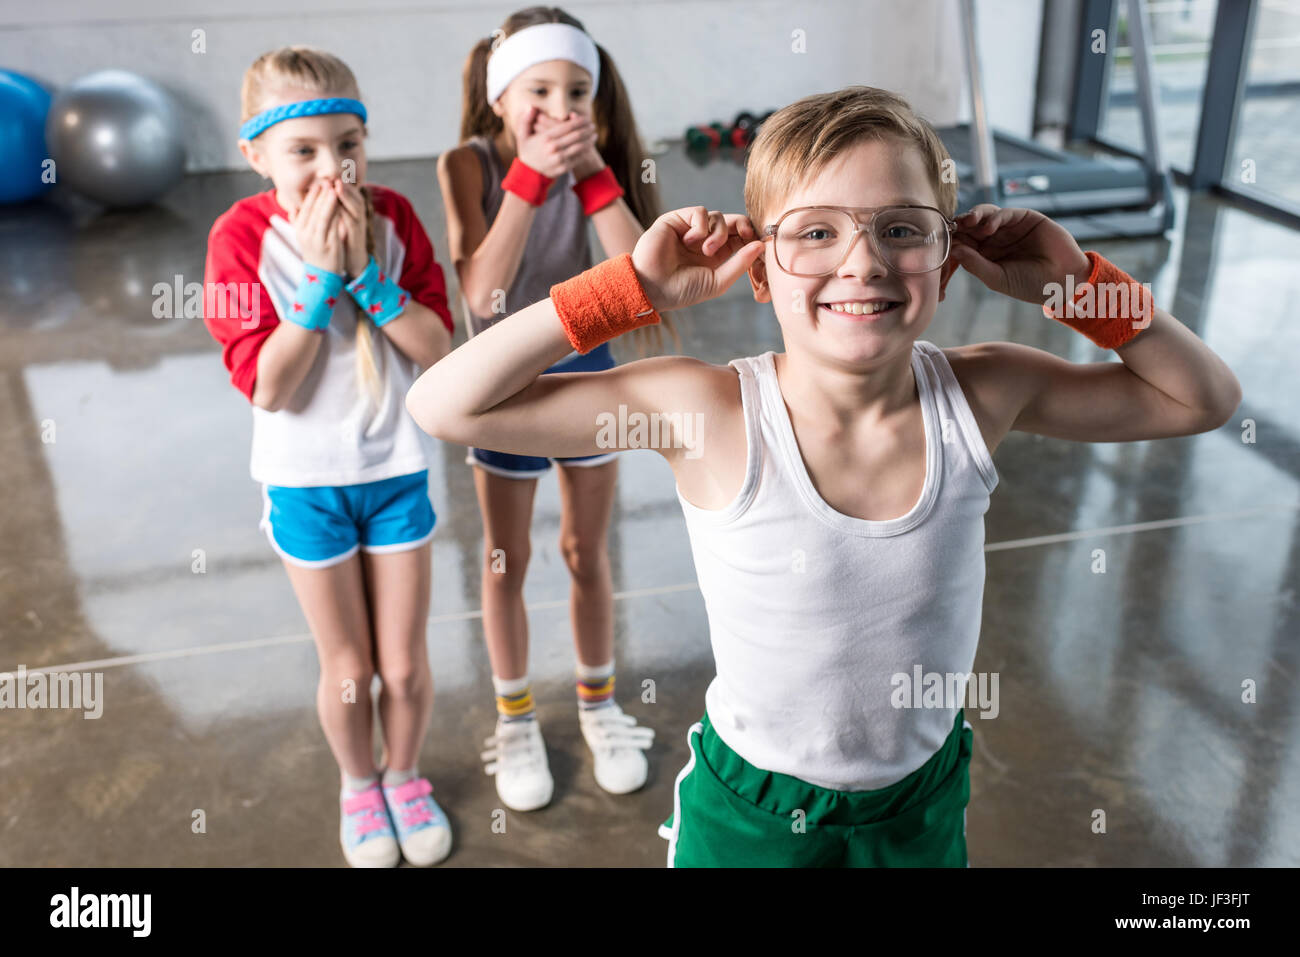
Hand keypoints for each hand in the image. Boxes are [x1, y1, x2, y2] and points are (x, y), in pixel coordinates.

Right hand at [289, 180, 343, 275]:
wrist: (322, 276)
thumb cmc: (316, 253)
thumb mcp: (305, 237)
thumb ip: (299, 222)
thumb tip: (293, 208)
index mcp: (299, 229)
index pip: (304, 207)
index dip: (312, 194)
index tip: (318, 182)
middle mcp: (305, 233)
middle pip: (312, 209)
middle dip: (319, 193)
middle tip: (326, 180)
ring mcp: (316, 239)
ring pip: (321, 215)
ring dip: (327, 200)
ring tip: (333, 187)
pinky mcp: (328, 244)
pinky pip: (331, 224)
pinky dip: (335, 212)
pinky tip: (340, 203)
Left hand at [332, 179, 370, 278]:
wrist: (352, 259)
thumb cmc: (341, 238)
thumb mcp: (335, 220)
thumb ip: (328, 208)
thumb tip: (314, 195)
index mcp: (352, 210)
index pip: (348, 192)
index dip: (340, 183)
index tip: (329, 174)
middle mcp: (358, 214)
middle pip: (354, 195)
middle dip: (344, 185)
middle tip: (334, 176)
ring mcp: (359, 224)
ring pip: (356, 206)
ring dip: (346, 195)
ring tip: (337, 186)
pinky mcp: (358, 234)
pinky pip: (352, 221)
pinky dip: (345, 212)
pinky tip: (337, 206)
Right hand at [515, 106, 595, 178]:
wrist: (528, 173)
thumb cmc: (527, 151)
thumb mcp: (522, 135)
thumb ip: (526, 120)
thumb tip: (532, 106)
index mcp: (546, 137)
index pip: (568, 126)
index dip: (580, 121)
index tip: (586, 119)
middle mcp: (554, 147)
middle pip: (577, 135)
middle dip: (587, 129)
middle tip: (593, 126)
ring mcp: (560, 159)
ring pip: (580, 147)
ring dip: (589, 140)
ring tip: (594, 135)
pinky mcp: (564, 168)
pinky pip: (578, 158)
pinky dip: (586, 151)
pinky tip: (589, 146)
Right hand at [630, 206, 764, 312]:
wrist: (652, 288)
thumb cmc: (683, 290)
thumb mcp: (718, 281)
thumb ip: (740, 263)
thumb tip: (761, 245)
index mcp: (716, 255)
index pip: (740, 238)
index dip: (752, 237)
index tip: (760, 242)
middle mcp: (704, 240)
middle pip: (733, 222)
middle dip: (744, 226)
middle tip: (748, 235)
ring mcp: (690, 229)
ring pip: (718, 217)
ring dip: (718, 233)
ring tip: (706, 251)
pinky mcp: (677, 220)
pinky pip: (700, 212)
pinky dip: (701, 226)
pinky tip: (690, 241)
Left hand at [949, 204, 1091, 303]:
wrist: (1063, 279)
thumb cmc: (1030, 284)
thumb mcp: (998, 278)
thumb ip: (976, 265)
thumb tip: (955, 251)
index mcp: (984, 255)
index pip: (963, 244)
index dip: (952, 242)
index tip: (941, 243)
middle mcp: (993, 240)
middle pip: (970, 227)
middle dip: (959, 226)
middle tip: (951, 227)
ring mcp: (1007, 228)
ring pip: (984, 216)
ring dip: (973, 216)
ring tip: (968, 222)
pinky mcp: (1023, 218)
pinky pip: (1004, 213)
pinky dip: (994, 217)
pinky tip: (988, 227)